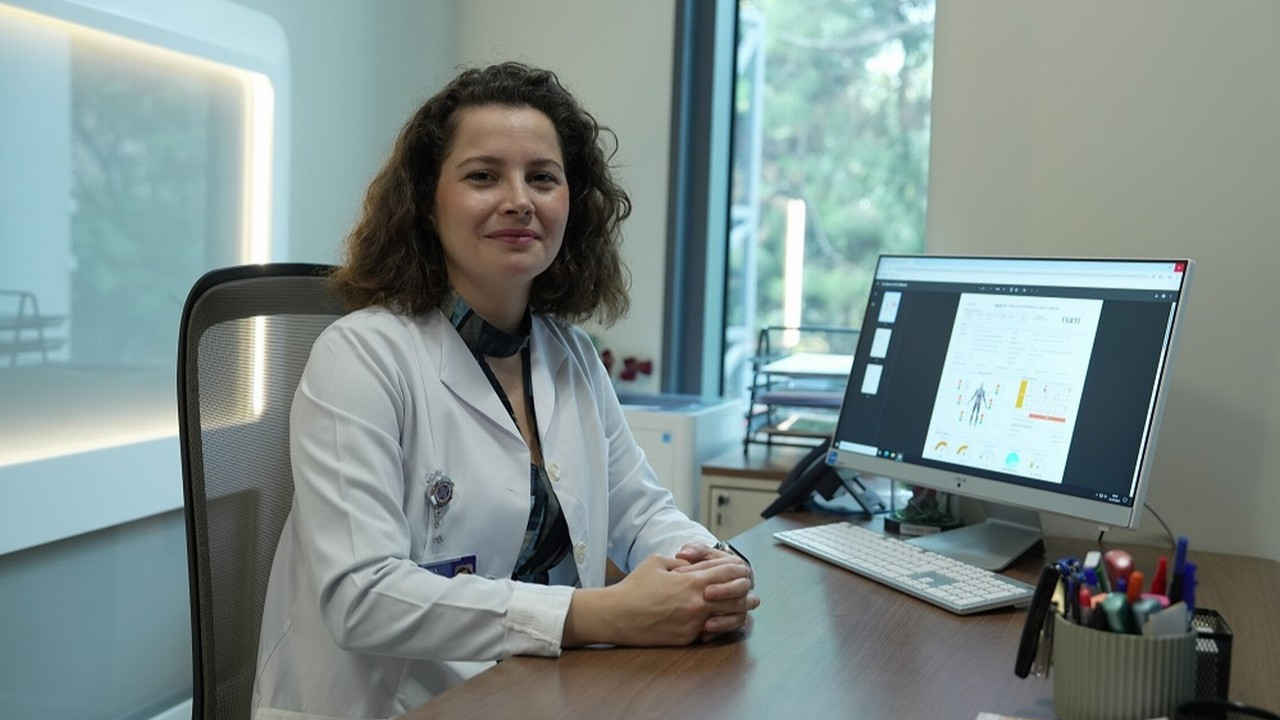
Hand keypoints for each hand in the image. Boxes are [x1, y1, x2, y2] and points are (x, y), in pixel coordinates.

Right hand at [563, 553, 757, 647]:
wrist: (616, 615)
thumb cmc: (634, 586)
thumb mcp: (658, 562)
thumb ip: (682, 563)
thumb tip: (695, 568)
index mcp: (692, 582)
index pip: (727, 574)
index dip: (738, 570)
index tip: (742, 570)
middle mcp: (697, 604)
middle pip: (735, 598)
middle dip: (745, 593)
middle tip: (751, 592)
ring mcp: (693, 624)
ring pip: (727, 618)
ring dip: (736, 612)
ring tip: (742, 609)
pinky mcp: (686, 639)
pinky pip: (709, 632)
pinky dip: (714, 625)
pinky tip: (716, 620)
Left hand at [674, 541, 757, 641]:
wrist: (698, 581)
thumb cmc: (700, 565)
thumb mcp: (697, 553)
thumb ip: (693, 550)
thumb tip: (684, 554)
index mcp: (738, 566)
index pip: (732, 568)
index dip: (714, 571)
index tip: (697, 577)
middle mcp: (743, 586)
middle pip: (742, 589)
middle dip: (725, 592)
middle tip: (707, 595)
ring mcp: (741, 605)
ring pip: (741, 614)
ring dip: (725, 620)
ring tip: (706, 624)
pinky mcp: (734, 620)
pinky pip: (732, 630)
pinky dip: (719, 633)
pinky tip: (704, 635)